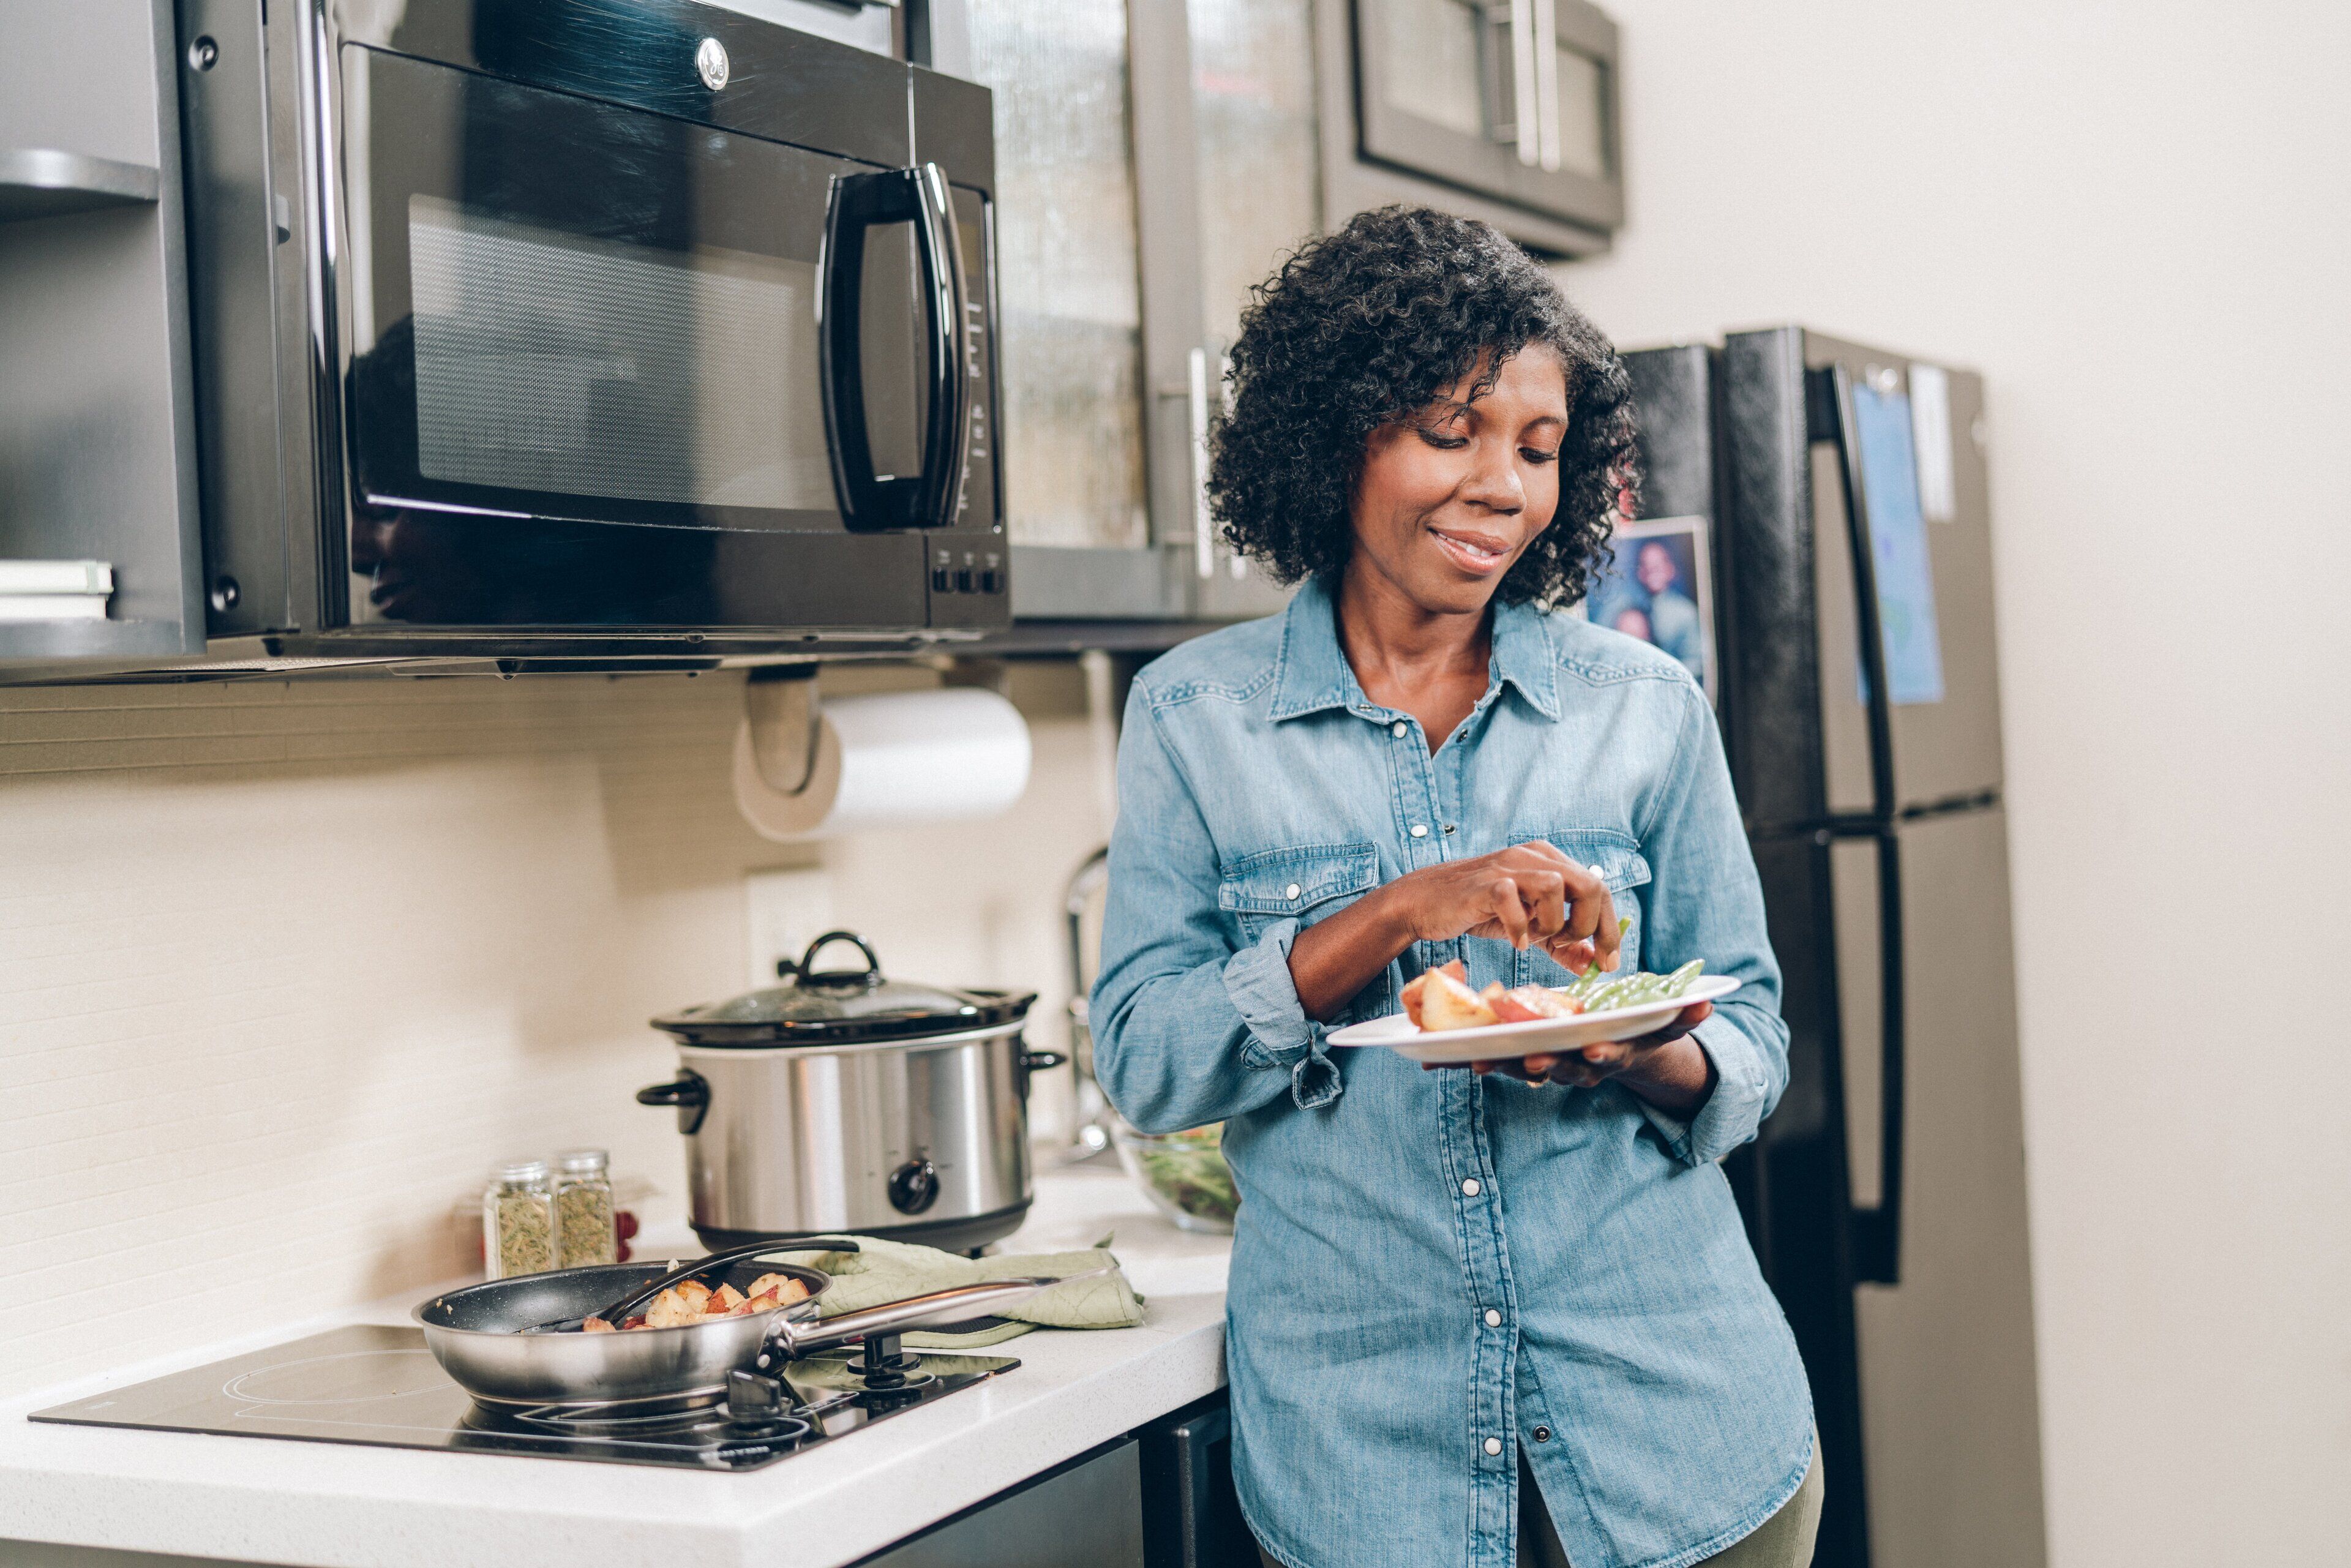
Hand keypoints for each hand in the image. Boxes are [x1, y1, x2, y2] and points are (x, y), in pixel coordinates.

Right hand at [1384, 840, 1622, 971]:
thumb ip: (1561, 943)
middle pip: (1590, 884)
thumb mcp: (1529, 927)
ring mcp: (1508, 867)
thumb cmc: (1479, 910)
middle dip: (1588, 927)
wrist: (1425, 902)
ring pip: (1555, 888)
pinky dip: (1519, 928)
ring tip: (1534, 937)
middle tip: (1569, 949)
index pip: (1599, 888)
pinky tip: (1514, 940)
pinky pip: (1513, 901)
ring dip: (1551, 924)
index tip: (1609, 962)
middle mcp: (1533, 856)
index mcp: (1549, 861)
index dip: (1609, 928)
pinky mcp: (1484, 883)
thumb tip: (1593, 963)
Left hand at [1437, 1001, 1717, 1116]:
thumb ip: (1683, 1014)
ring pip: (1511, 1068)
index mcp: (1605, 1055)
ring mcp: (1541, 1065)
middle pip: (1552, 1069)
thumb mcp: (1662, 1025)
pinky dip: (1457, 1060)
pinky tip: (1428, 1058)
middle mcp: (1571, 1066)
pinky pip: (1483, 1061)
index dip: (1599, 1055)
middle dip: (1538, 1067)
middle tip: (1523, 1063)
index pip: (1602, 1057)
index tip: (1594, 1049)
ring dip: (1487, 1066)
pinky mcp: (1511, 1059)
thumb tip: (1709, 1003)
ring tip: (1463, 1060)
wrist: (1615, 1053)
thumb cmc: (1636, 1032)